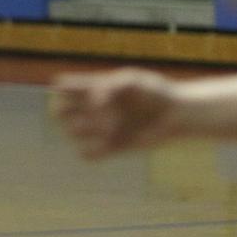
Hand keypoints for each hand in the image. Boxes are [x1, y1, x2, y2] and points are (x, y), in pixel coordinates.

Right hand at [50, 67, 181, 159]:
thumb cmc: (154, 92)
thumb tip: (93, 104)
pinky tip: (106, 145)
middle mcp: (94, 109)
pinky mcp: (112, 147)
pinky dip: (90, 152)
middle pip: (61, 112)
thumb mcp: (132, 81)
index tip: (79, 90)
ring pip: (73, 132)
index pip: (65, 87)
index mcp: (95, 88)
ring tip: (106, 127)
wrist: (175, 114)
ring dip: (82, 130)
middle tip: (86, 111)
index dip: (65, 89)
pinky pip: (88, 155)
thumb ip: (109, 87)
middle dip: (66, 112)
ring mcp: (102, 129)